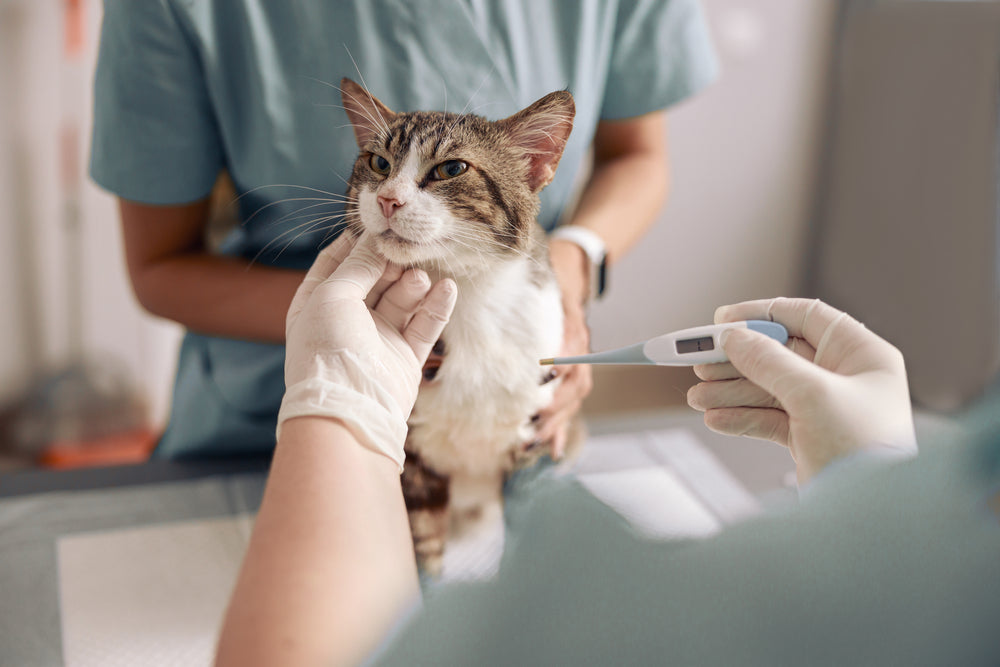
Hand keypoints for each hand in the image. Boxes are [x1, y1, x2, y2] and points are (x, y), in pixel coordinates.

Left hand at [279, 235, 456, 469]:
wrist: (348, 409)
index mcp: (316, 305)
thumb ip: (358, 267)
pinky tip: (447, 288)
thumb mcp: (333, 295)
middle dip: (389, 263)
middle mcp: (346, 321)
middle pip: (373, 279)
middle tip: (405, 250)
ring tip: (421, 277)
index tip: (376, 227)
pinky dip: (437, 306)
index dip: (355, 245)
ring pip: (401, 300)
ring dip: (413, 284)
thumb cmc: (328, 349)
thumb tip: (376, 242)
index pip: (335, 264)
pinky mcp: (404, 357)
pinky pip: (424, 326)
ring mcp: (377, 339)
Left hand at [537, 240, 594, 458]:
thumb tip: (520, 327)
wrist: (568, 275)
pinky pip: (569, 406)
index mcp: (571, 332)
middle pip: (574, 387)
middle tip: (534, 426)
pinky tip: (554, 450)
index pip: (569, 360)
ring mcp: (578, 365)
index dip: (556, 378)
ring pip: (573, 400)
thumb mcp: (541, 294)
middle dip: (555, 410)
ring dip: (557, 423)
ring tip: (536, 441)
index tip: (541, 395)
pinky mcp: (570, 376)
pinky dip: (562, 429)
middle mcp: (578, 351)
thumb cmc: (546, 285)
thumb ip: (533, 312)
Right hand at [686, 298, 915, 483]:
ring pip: (768, 388)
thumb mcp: (813, 396)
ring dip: (730, 392)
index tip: (722, 321)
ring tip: (697, 398)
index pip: (805, 316)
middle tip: (699, 364)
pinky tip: (715, 421)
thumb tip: (733, 337)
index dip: (762, 314)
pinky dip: (740, 418)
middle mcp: (845, 378)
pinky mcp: (810, 438)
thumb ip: (769, 361)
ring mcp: (826, 409)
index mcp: (862, 355)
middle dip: (736, 361)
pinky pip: (768, 419)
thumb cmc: (866, 453)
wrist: (873, 520)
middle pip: (778, 354)